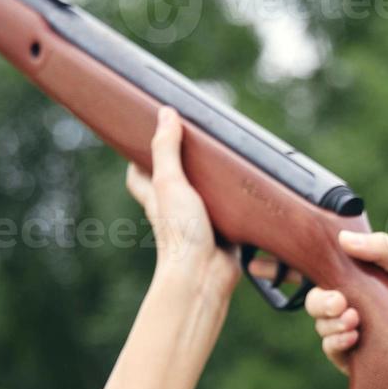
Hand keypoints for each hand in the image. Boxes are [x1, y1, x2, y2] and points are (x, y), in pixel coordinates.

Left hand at [126, 108, 239, 301]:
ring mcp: (200, 221)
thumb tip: (165, 113)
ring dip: (212, 183)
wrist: (204, 276)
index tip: (147, 137)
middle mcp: (175, 209)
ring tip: (225, 158)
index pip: (138, 176)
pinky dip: (236, 203)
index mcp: (156, 197)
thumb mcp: (170, 182)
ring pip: (203, 197)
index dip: (139, 157)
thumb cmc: (180, 232)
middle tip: (194, 140)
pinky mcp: (224, 233)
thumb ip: (166, 149)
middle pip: (173, 182)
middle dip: (182, 165)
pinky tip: (249, 190)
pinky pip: (229, 213)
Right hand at [305, 230, 387, 373]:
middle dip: (321, 303)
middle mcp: (348, 305)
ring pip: (321, 325)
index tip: (333, 280)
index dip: (321, 275)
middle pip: (316, 301)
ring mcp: (348, 331)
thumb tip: (344, 238)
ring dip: (331, 323)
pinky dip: (335, 342)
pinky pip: (330, 348)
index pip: (325, 275)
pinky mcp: (351, 356)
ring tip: (354, 322)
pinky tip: (353, 338)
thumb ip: (382, 248)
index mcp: (357, 282)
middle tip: (339, 303)